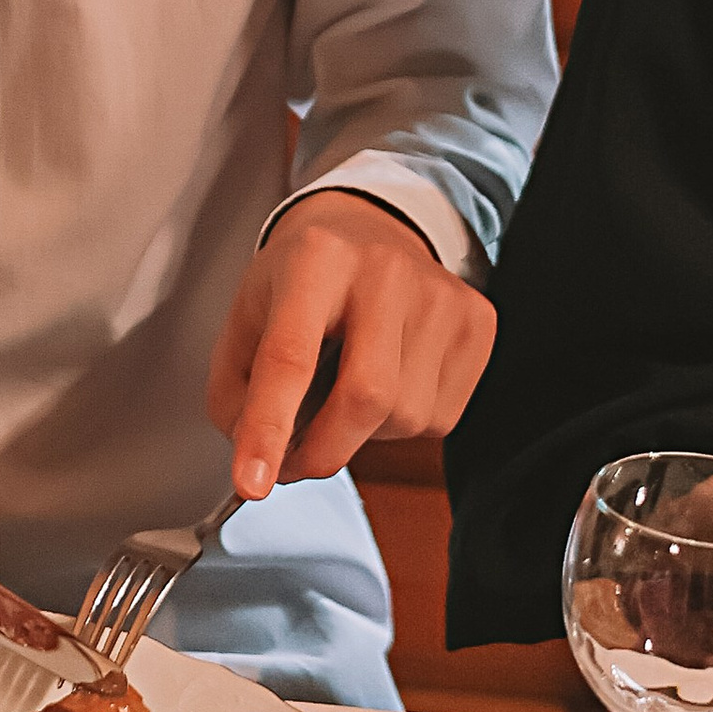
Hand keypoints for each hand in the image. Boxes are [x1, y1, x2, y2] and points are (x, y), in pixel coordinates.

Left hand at [207, 189, 497, 498]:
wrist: (371, 228)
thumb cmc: (304, 279)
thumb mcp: (247, 315)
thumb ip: (235, 391)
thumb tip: (258, 460)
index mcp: (315, 260)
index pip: (289, 357)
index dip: (268, 428)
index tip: (252, 483)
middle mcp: (385, 271)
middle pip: (364, 397)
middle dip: (323, 450)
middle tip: (293, 462)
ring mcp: (441, 296)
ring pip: (405, 417)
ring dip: (363, 434)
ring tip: (343, 391)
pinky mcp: (477, 323)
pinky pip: (441, 418)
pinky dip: (403, 425)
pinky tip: (387, 382)